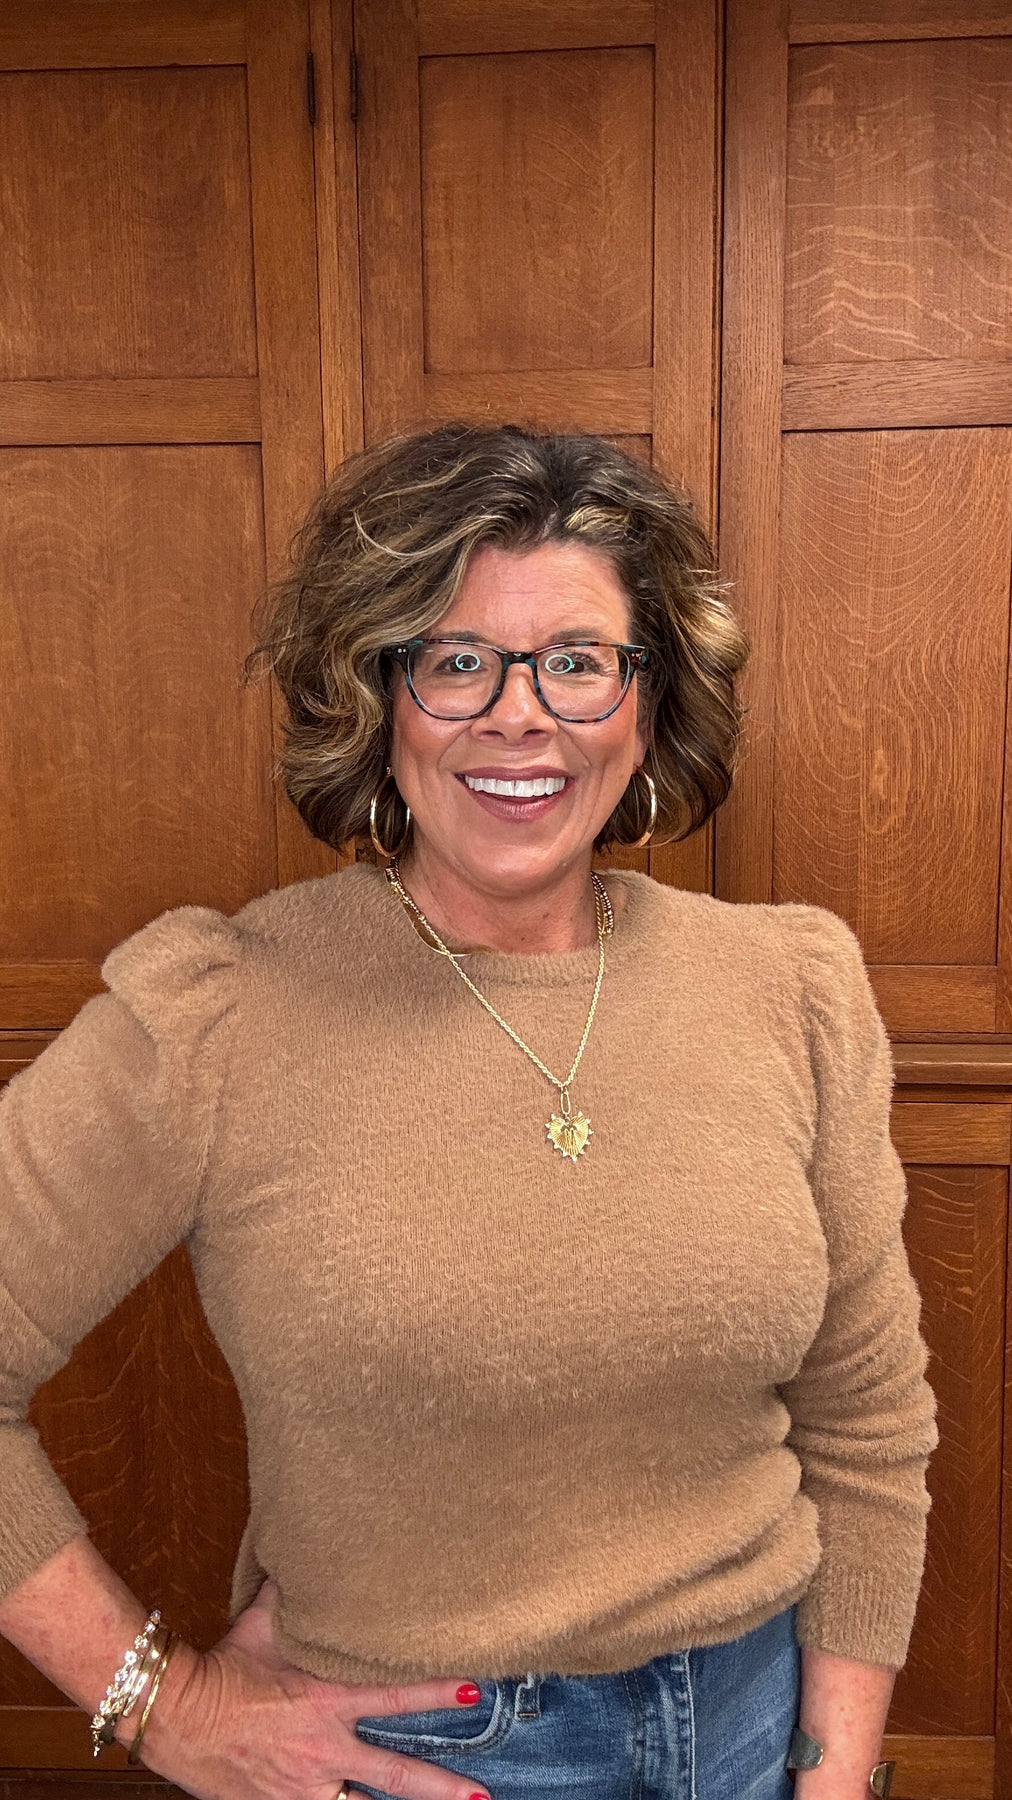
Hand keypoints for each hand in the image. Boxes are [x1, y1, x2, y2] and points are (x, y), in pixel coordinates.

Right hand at [127, 1579, 492, 1799]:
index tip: (473, 1690)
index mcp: (326, 1699)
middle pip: (394, 1773)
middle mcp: (323, 1749)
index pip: (394, 1694)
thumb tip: (310, 1548)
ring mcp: (304, 1787)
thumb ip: (296, 1592)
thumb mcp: (264, 1623)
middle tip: (479, 1792)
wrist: (174, 1714)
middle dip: (441, 1786)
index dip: (436, 1692)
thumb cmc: (223, 1666)